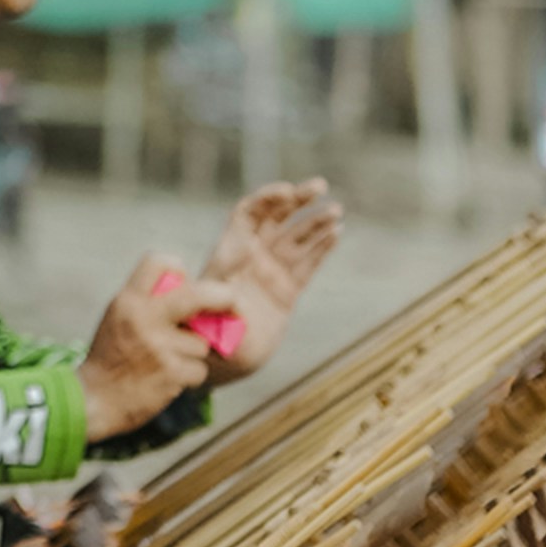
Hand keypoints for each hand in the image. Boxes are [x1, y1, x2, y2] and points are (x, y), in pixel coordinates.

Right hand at [78, 252, 214, 441]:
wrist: (93, 400)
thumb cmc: (111, 357)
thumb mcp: (119, 317)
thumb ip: (149, 302)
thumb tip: (194, 291)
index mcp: (128, 300)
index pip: (160, 262)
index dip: (179, 270)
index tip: (186, 284)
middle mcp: (144, 318)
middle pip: (199, 295)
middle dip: (223, 297)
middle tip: (233, 301)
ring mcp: (160, 346)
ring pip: (201, 343)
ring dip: (191, 354)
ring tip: (165, 362)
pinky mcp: (173, 374)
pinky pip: (199, 368)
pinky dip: (189, 376)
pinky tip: (167, 380)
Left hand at [190, 178, 342, 379]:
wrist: (223, 361)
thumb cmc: (209, 339)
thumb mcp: (211, 323)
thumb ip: (222, 312)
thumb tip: (235, 302)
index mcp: (230, 254)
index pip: (247, 214)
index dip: (266, 199)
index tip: (287, 192)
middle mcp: (251, 258)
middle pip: (275, 218)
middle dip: (296, 199)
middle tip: (320, 185)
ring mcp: (270, 272)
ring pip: (296, 238)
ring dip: (315, 222)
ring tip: (335, 210)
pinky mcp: (287, 290)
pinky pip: (307, 263)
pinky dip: (322, 247)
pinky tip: (336, 233)